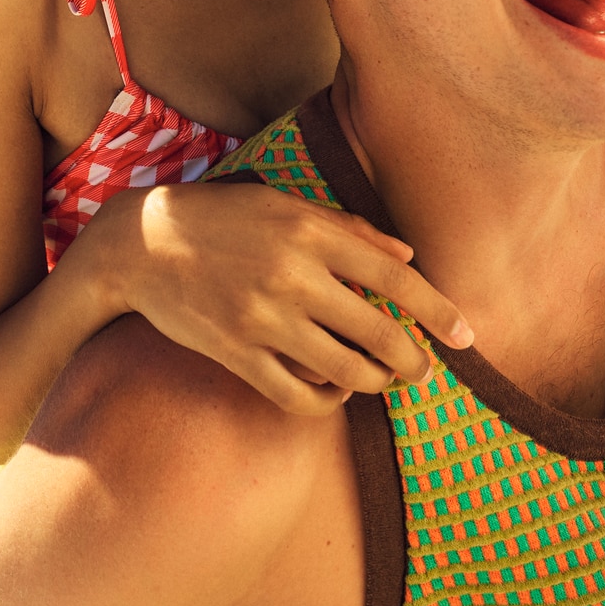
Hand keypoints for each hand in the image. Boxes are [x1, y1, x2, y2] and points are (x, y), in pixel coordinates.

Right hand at [85, 181, 475, 415]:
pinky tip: (332, 391)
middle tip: (423, 371)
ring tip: (378, 380)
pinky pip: (296, 395)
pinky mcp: (235, 353)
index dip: (437, 311)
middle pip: (377, 332)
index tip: (466, 337)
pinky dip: (325, 401)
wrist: (138, 245)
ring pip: (344, 370)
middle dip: (412, 361)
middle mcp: (291, 275)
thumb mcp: (281, 204)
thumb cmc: (219, 217)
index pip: (393, 277)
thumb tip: (408, 257)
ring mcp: (262, 318)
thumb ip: (347, 228)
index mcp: (308, 231)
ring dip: (373, 383)